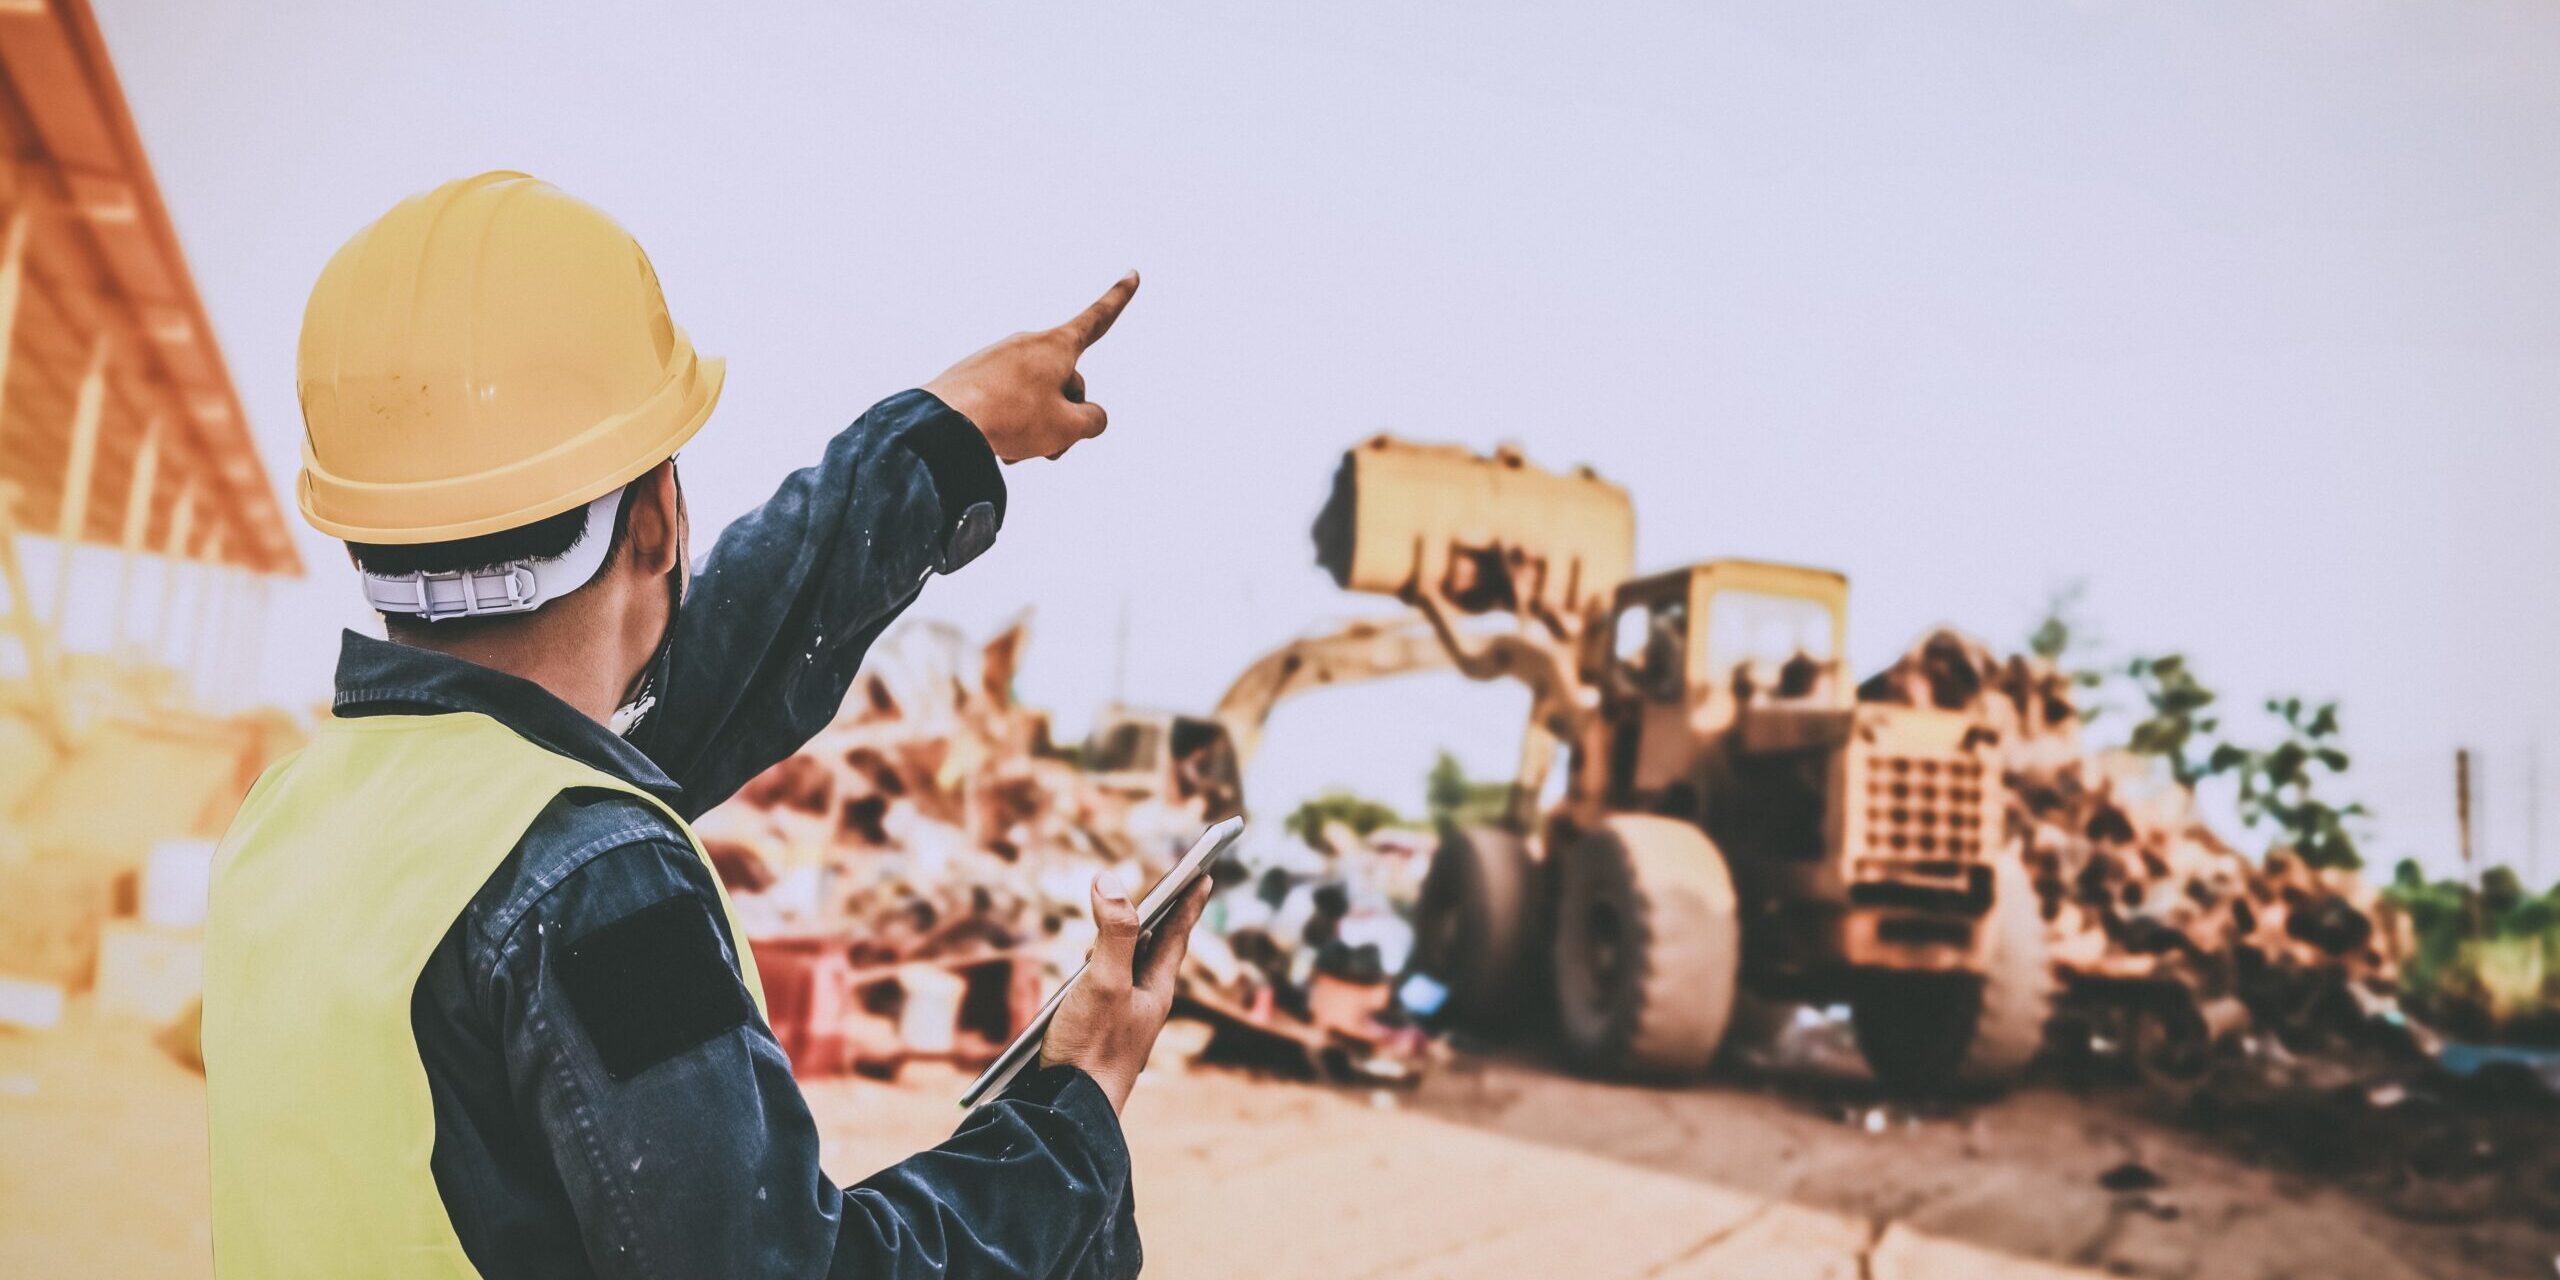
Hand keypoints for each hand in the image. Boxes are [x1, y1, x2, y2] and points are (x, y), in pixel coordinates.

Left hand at [923, 272, 1139, 463]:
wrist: (944, 422)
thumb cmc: (1012, 418)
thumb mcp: (1068, 427)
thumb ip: (1093, 420)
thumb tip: (1088, 417)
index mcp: (1057, 346)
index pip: (1097, 320)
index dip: (1118, 299)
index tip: (1132, 273)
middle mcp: (1028, 345)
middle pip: (1067, 384)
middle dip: (1067, 418)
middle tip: (1051, 446)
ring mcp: (999, 358)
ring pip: (1036, 398)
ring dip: (1037, 428)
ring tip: (1017, 449)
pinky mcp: (976, 375)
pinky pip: (1007, 402)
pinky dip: (1011, 425)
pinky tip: (996, 444)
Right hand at [1040, 868, 1208, 1113]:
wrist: (1068, 1113)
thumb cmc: (1092, 1048)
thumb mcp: (1104, 980)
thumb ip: (1113, 931)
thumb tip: (1111, 880)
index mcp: (1156, 991)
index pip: (1177, 934)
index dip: (1188, 901)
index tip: (1206, 875)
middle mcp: (1143, 1004)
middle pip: (1151, 949)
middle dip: (1154, 916)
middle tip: (1167, 889)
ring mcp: (1120, 1021)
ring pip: (1124, 970)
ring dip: (1119, 942)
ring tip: (1113, 920)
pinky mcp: (1096, 1035)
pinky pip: (1102, 991)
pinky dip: (1096, 970)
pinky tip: (1081, 975)